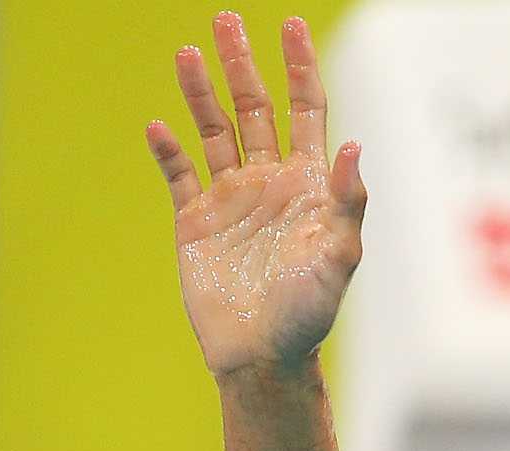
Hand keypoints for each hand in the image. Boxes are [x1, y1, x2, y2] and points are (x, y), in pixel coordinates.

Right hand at [146, 13, 364, 378]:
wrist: (263, 358)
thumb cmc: (309, 316)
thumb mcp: (338, 260)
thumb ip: (347, 204)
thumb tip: (351, 146)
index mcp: (307, 185)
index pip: (306, 111)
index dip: (300, 68)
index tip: (293, 25)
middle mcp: (268, 182)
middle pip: (254, 108)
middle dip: (242, 64)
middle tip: (227, 18)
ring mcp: (230, 199)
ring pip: (213, 131)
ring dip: (200, 92)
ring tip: (186, 52)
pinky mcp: (195, 223)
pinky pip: (179, 175)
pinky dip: (167, 150)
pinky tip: (157, 126)